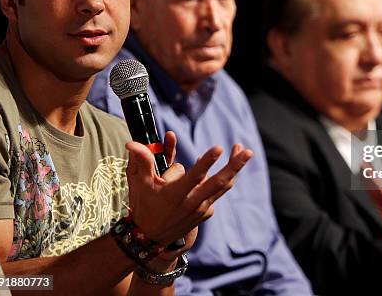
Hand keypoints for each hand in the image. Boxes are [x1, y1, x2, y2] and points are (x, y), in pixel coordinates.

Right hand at [125, 131, 252, 247]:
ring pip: (222, 186)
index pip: (195, 176)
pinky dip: (216, 180)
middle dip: (235, 166)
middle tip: (248, 151)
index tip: (219, 148)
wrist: (149, 239)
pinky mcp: (206, 213)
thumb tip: (133, 142)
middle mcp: (192, 202)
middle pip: (219, 182)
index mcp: (176, 194)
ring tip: (242, 151)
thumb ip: (142, 161)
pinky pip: (215, 192)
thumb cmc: (144, 206)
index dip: (207, 162)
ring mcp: (201, 209)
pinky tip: (214, 170)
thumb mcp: (139, 184)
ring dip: (233, 169)